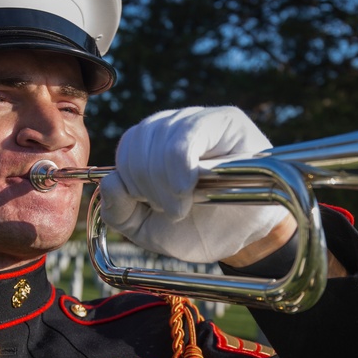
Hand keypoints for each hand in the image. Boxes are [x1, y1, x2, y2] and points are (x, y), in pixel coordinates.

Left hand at [100, 106, 288, 262]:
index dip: (130, 179)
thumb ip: (121, 213)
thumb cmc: (201, 228)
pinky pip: (189, 132)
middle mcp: (174, 125)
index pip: (129, 146)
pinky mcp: (226, 121)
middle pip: (139, 139)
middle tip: (170, 210)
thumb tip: (110, 183)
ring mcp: (199, 120)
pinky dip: (180, 164)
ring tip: (182, 204)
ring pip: (160, 135)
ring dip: (163, 178)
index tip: (151, 207)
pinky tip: (187, 187)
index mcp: (152, 146)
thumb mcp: (150, 230)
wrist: (246, 237)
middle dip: (146, 183)